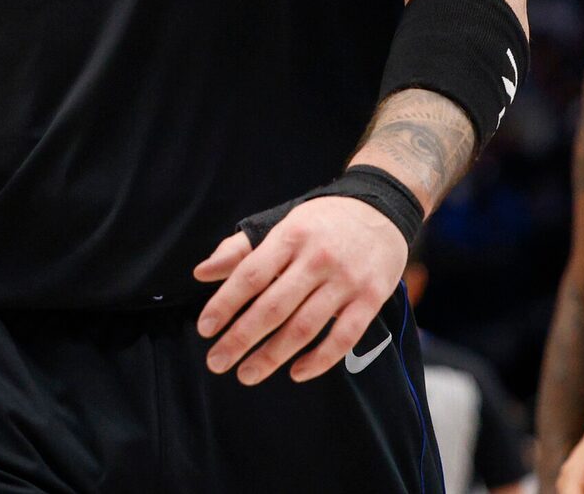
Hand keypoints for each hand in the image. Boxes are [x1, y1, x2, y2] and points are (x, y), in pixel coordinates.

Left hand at [191, 194, 407, 384]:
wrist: (382, 208)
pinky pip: (344, 338)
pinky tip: (296, 373)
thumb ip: (241, 250)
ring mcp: (346, 280)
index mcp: (290, 236)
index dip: (225, 304)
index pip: (251, 275)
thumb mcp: (281, 223)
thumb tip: (201, 273)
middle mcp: (317, 259)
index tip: (205, 329)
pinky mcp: (371, 298)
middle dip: (241, 338)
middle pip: (273, 307)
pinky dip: (319, 360)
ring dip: (272, 356)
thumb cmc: (321, 223)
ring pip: (304, 327)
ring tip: (246, 374)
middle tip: (217, 362)